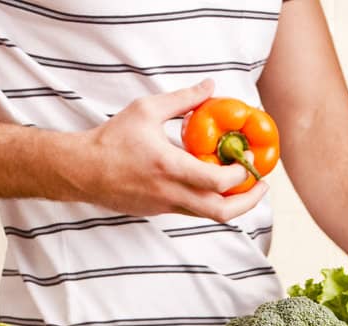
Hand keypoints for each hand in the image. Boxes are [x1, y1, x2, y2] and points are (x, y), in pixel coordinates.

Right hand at [73, 80, 266, 220]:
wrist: (86, 171)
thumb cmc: (114, 139)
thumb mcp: (147, 110)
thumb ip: (182, 99)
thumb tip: (210, 86)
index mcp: (169, 167)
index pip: (216, 182)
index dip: (239, 175)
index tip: (249, 161)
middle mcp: (171, 193)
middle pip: (221, 212)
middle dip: (248, 203)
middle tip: (261, 187)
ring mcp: (167, 207)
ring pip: (210, 216)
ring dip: (233, 204)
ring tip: (244, 186)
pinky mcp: (162, 212)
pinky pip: (195, 211)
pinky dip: (211, 201)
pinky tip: (216, 185)